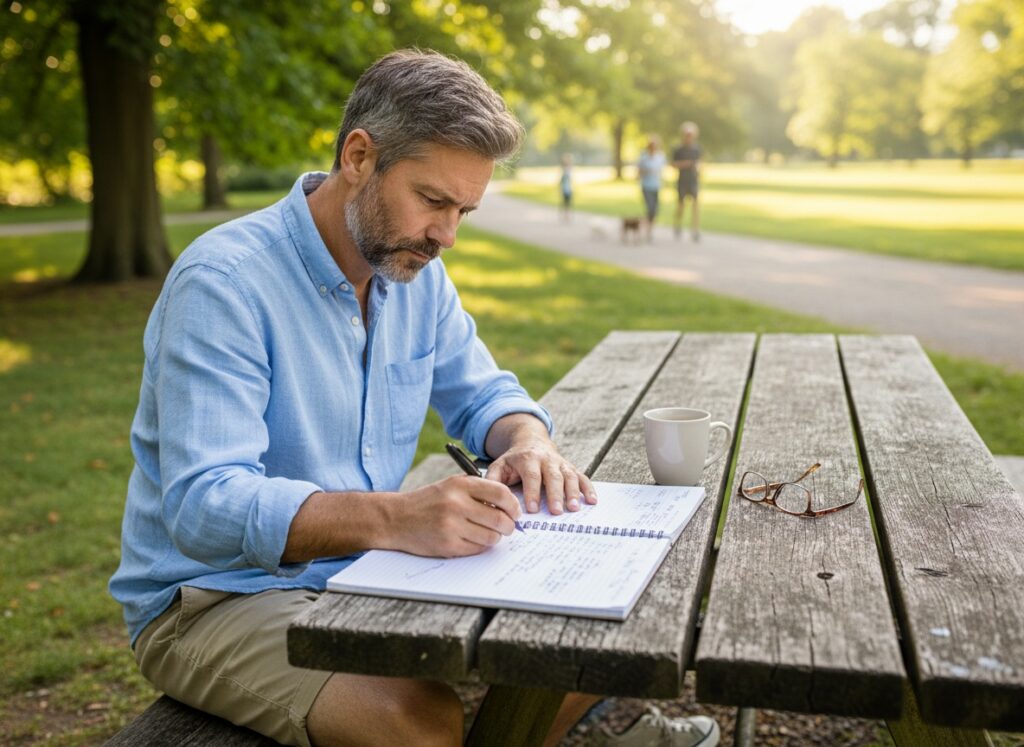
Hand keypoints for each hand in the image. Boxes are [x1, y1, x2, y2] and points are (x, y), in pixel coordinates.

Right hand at [385, 475, 522, 557]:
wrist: (396, 518)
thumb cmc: (428, 501)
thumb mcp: (451, 485)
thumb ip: (478, 490)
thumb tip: (509, 505)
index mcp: (460, 485)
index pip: (501, 493)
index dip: (513, 505)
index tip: (515, 512)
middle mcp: (456, 504)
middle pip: (500, 519)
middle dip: (509, 526)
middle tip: (508, 527)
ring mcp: (452, 526)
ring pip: (491, 537)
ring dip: (495, 537)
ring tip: (489, 533)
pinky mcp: (448, 545)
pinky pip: (477, 549)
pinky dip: (480, 546)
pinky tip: (473, 539)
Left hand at [484, 435, 596, 515]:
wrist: (530, 441)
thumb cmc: (513, 460)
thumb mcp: (499, 465)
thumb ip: (492, 479)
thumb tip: (487, 498)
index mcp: (527, 458)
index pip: (531, 475)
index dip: (532, 492)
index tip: (533, 509)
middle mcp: (546, 459)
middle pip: (552, 476)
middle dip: (555, 494)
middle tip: (556, 512)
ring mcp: (560, 463)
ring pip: (569, 476)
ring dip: (573, 492)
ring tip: (574, 508)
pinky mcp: (570, 467)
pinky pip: (582, 477)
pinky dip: (588, 488)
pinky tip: (592, 501)